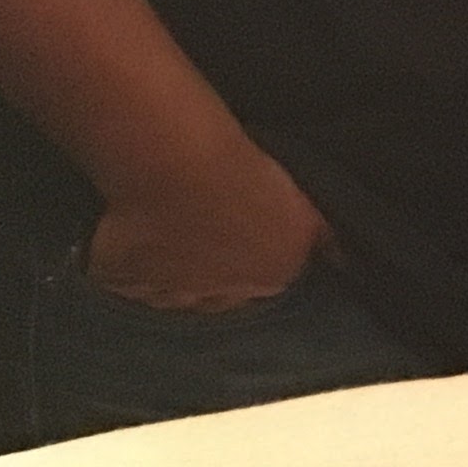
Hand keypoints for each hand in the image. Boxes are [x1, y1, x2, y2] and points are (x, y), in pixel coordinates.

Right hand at [82, 141, 327, 311]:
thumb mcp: (304, 204)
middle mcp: (221, 298)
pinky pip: (124, 282)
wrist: (180, 168)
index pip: (265, 286)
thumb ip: (322, 236)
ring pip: (172, 295)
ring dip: (171, 276)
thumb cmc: (248, 173)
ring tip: (166, 238)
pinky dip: (126, 267)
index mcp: (270, 278)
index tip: (239, 242)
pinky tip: (129, 240)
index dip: (251, 264)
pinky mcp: (123, 282)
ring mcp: (168, 296)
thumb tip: (344, 261)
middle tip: (202, 239)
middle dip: (214, 277)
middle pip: (219, 298)